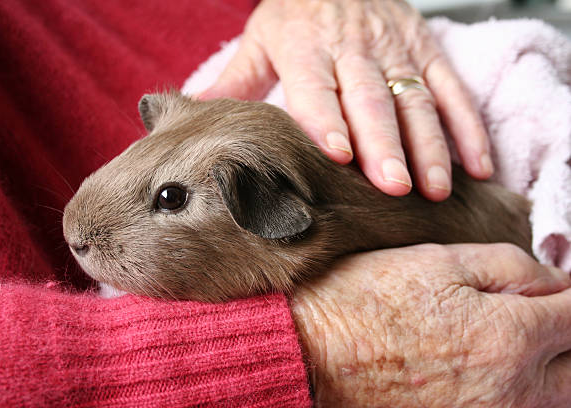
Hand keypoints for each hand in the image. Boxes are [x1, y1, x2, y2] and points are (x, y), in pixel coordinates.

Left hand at [201, 0, 492, 201]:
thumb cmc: (297, 12)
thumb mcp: (262, 37)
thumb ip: (237, 80)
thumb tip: (197, 117)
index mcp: (307, 47)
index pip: (316, 87)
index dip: (327, 119)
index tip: (337, 155)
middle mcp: (353, 50)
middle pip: (371, 100)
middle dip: (383, 145)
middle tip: (392, 188)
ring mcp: (395, 50)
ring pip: (414, 100)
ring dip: (428, 146)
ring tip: (433, 189)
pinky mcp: (426, 51)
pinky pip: (452, 90)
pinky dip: (468, 127)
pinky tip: (477, 166)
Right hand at [291, 244, 570, 406]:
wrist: (310, 355)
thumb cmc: (365, 301)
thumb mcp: (436, 260)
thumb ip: (508, 265)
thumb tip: (555, 279)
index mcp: (509, 335)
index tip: (560, 286)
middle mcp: (511, 390)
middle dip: (567, 337)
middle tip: (544, 317)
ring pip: (554, 399)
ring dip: (552, 370)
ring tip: (516, 345)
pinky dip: (520, 392)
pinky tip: (491, 372)